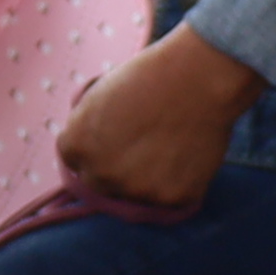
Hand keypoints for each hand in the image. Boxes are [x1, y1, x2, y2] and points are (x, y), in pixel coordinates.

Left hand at [56, 27, 253, 217]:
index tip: (117, 135)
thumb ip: (86, 132)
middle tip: (144, 144)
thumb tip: (88, 154)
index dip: (97, 148)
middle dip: (117, 169)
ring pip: (137, 194)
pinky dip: (178, 182)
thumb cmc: (149, 77)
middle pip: (102, 183)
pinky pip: (171, 197)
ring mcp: (137, 190)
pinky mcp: (173, 199)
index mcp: (76, 147)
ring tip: (169, 145)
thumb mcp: (97, 98)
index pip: (76, 162)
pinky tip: (186, 154)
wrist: (200, 75)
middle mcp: (101, 175)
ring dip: (147, 179)